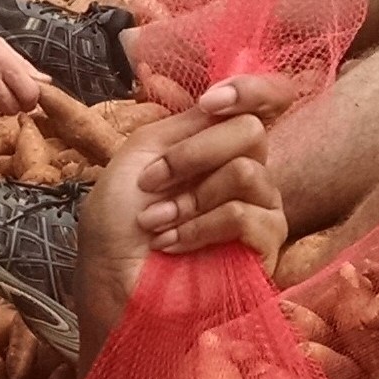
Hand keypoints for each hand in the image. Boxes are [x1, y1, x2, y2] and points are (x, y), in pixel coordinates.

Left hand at [76, 74, 294, 352]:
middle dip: (192, 155)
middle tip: (152, 184)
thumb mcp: (137, 159)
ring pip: (247, 172)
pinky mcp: (262, 250)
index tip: (212, 102)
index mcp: (214, 148)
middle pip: (251, 130)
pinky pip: (247, 216)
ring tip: (155, 225)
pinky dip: (202, 227)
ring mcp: (258, 212)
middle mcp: (243, 175)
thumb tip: (225, 104)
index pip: (265, 101)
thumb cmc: (114, 231)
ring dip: (190, 198)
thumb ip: (183, 125)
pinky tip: (172, 245)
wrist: (112, 290)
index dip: (252, 88)